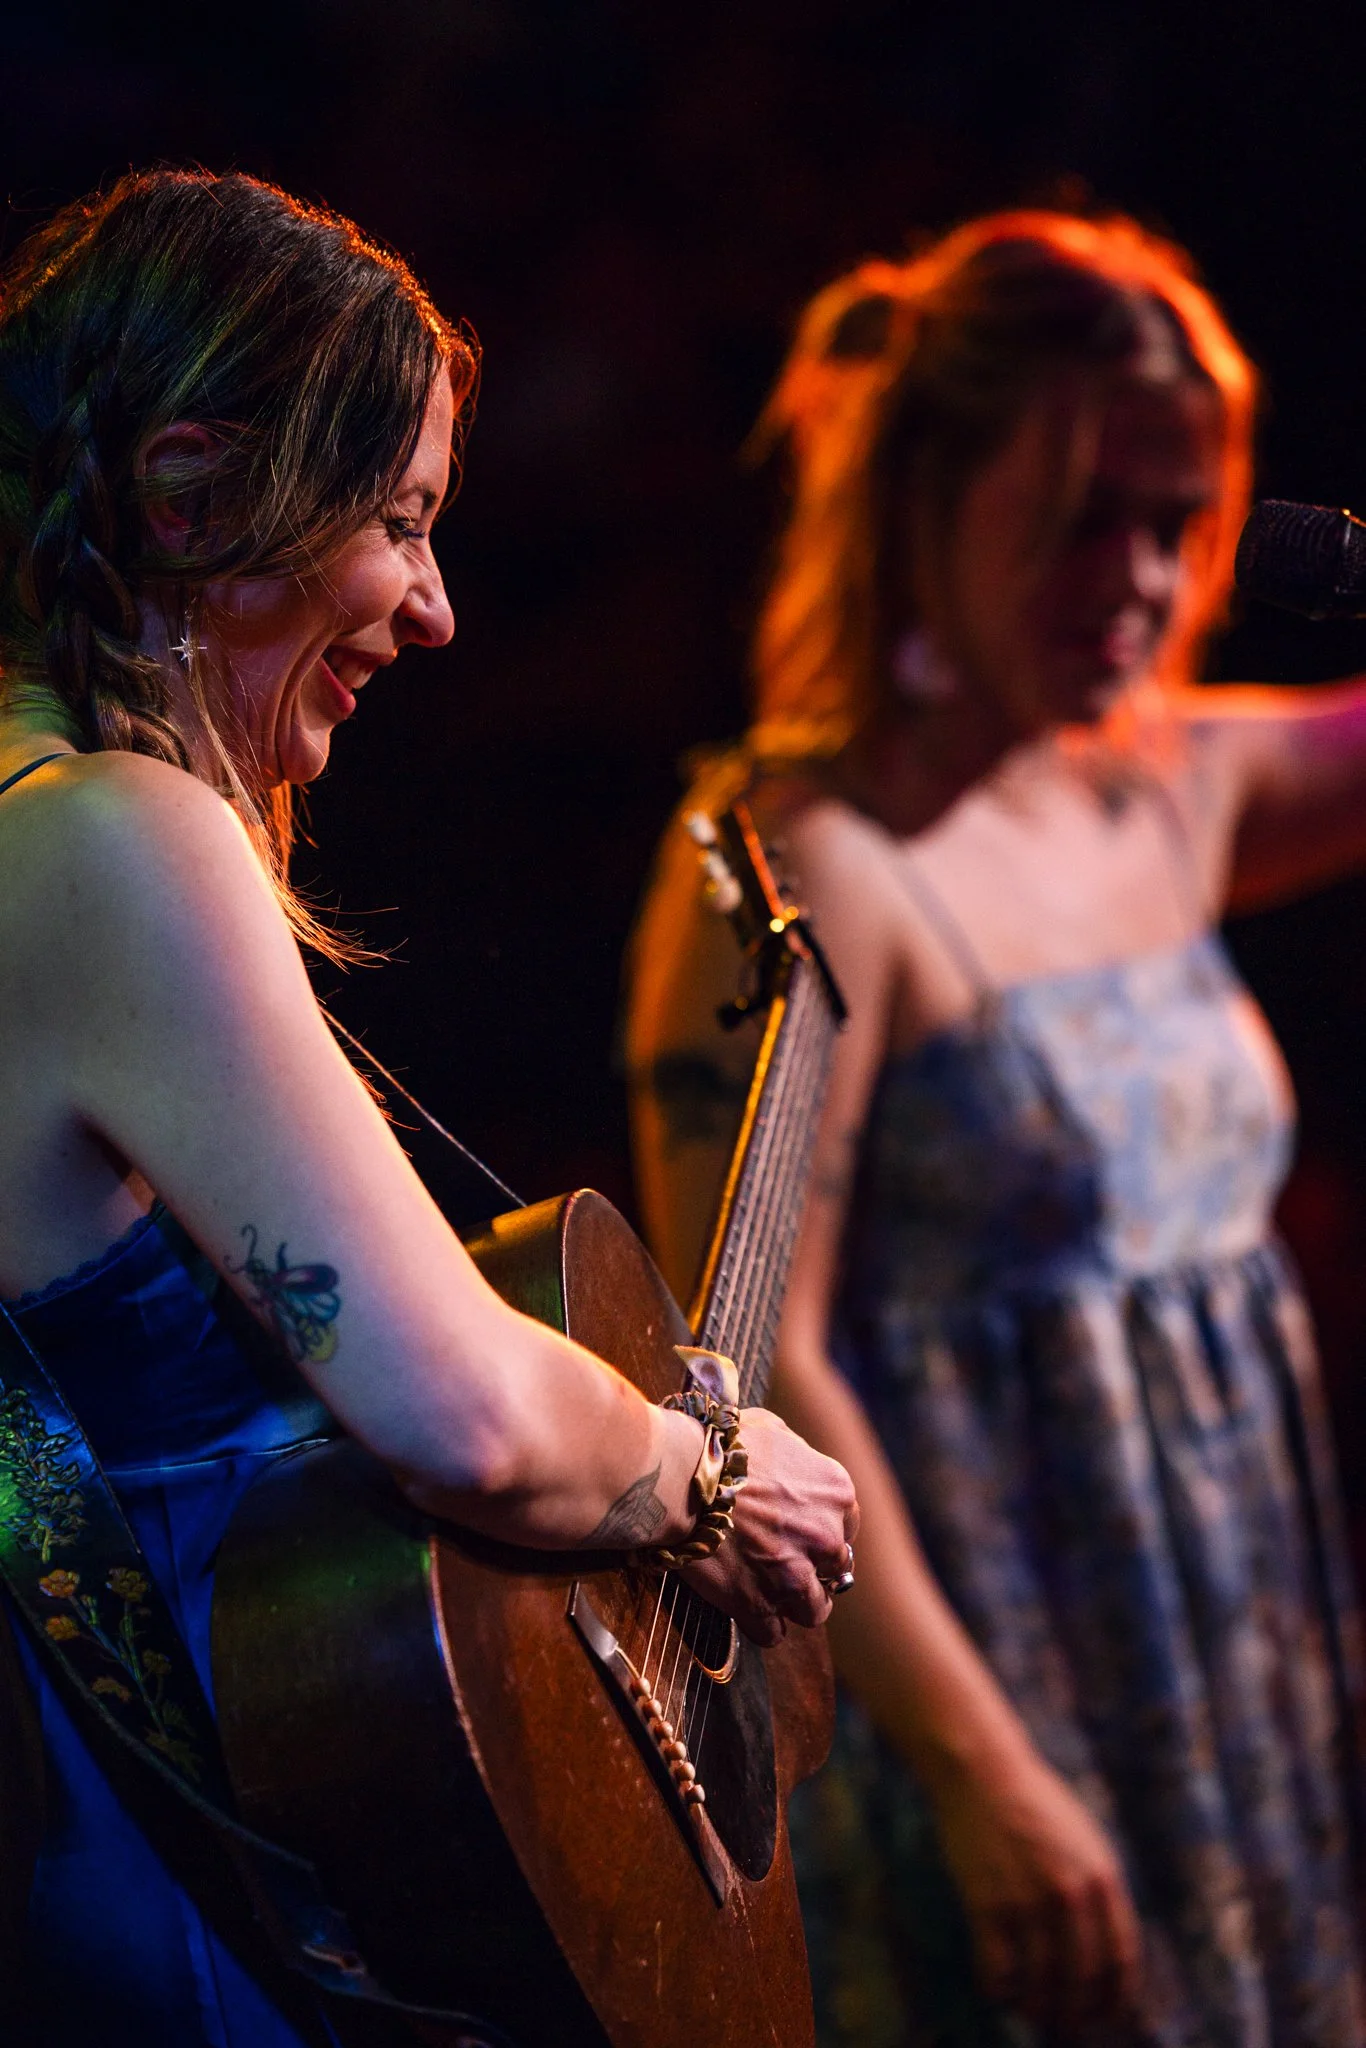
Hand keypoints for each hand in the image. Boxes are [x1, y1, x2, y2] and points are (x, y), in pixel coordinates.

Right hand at [679, 1407, 857, 1645]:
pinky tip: (743, 1604)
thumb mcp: (773, 1430)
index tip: (798, 1534)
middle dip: (810, 1567)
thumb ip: (797, 1453)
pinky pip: (772, 1633)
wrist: (681, 1476)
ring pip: (813, 1610)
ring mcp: (794, 1576)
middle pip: (833, 1570)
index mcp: (836, 1494)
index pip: (845, 1528)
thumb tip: (795, 1460)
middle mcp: (825, 1538)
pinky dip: (758, 1623)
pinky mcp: (760, 1605)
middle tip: (780, 1561)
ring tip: (767, 1592)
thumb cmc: (721, 1446)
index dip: (819, 1531)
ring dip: (793, 1603)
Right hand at [930, 1749, 1141, 2032]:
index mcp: (1103, 1878)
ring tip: (1035, 2016)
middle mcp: (1071, 1895)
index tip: (1109, 2017)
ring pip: (1041, 1982)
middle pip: (1083, 1979)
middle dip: (1078, 2013)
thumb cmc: (1035, 1804)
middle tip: (1068, 2027)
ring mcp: (1029, 1900)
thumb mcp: (1085, 1840)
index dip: (1116, 1999)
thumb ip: (1100, 1889)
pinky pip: (998, 1969)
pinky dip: (1000, 1990)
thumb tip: (1109, 1948)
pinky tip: (999, 1991)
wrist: (983, 1770)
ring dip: (1039, 2009)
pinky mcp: (988, 1904)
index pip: (1121, 1959)